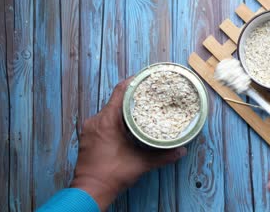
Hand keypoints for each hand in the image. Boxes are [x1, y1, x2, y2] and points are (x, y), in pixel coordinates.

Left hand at [70, 77, 186, 210]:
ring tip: (141, 109)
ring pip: (109, 111)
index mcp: (107, 121)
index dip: (134, 82)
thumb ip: (162, 156)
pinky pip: (103, 121)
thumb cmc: (111, 175)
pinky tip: (127, 125)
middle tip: (149, 95)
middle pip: (116, 100)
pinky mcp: (88, 137)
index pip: (120, 92)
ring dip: (124, 109)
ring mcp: (90, 129)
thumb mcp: (140, 164)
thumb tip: (181, 150)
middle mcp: (95, 121)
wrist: (90, 191)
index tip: (146, 78)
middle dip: (132, 97)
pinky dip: (115, 119)